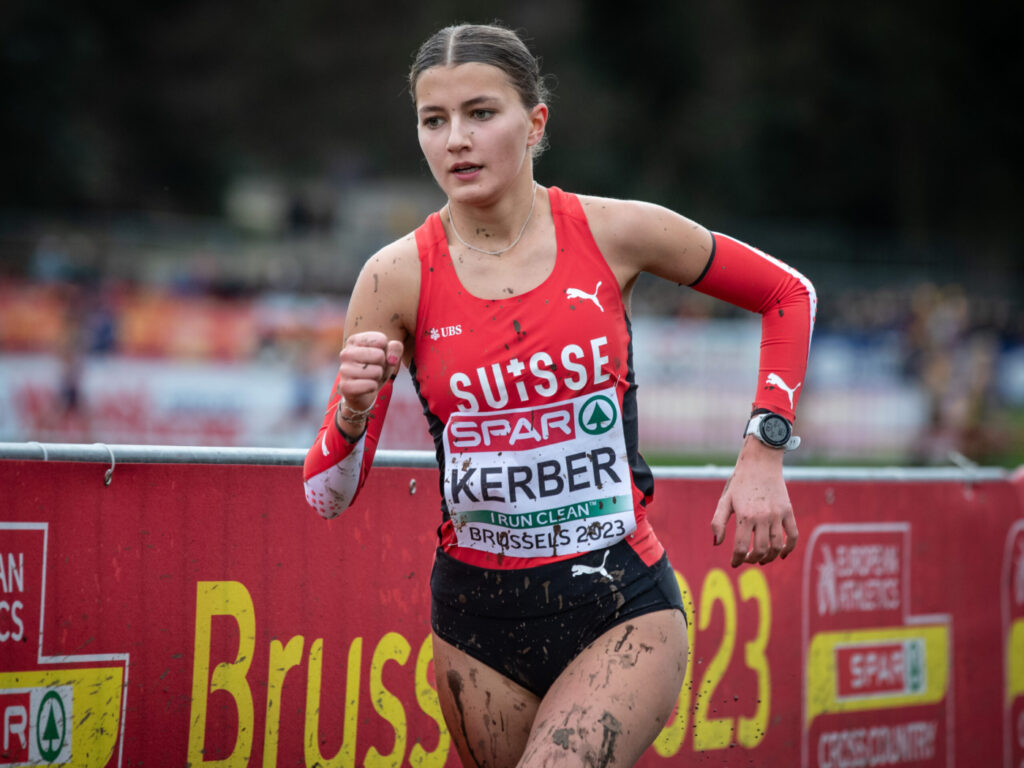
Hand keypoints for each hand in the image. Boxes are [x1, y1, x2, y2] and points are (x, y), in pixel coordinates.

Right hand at [334, 331, 402, 421]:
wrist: (363, 390)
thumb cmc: (376, 366)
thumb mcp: (389, 354)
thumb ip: (395, 348)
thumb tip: (392, 359)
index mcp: (354, 340)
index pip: (381, 340)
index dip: (386, 351)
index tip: (377, 356)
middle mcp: (346, 353)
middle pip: (379, 355)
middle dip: (383, 364)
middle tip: (374, 368)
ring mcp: (344, 370)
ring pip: (376, 371)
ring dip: (378, 376)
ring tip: (370, 377)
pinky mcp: (345, 387)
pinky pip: (371, 385)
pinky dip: (373, 387)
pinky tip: (366, 386)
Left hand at [711, 437, 797, 566]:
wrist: (760, 463)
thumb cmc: (739, 482)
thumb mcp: (725, 500)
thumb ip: (718, 522)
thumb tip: (716, 544)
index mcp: (744, 515)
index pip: (740, 547)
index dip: (737, 559)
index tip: (734, 563)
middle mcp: (762, 517)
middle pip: (760, 550)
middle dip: (752, 559)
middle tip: (747, 559)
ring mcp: (777, 515)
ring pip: (776, 546)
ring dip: (769, 557)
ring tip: (761, 559)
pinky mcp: (788, 511)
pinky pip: (793, 535)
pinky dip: (788, 548)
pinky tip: (781, 555)